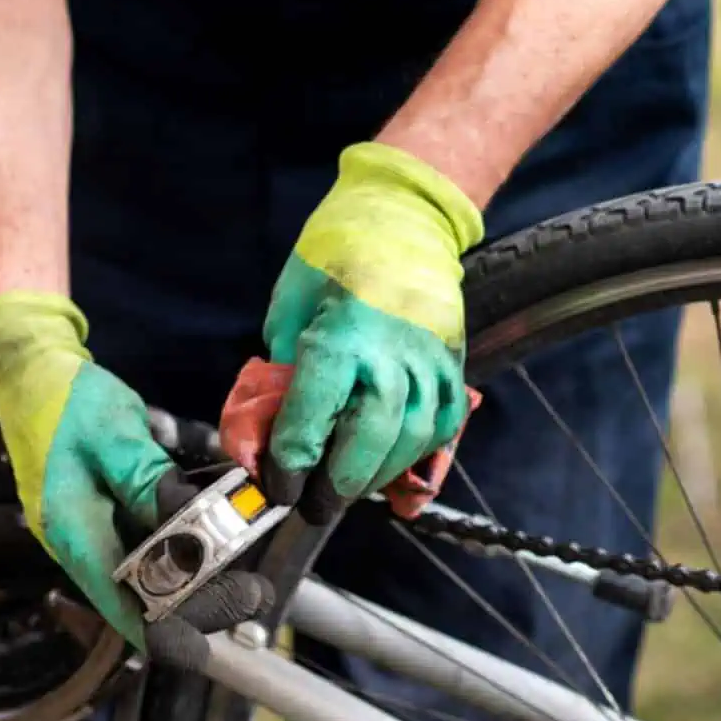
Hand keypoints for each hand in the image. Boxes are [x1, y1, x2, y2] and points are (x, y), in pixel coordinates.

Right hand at [0, 293, 271, 667]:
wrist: (29, 373)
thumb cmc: (64, 399)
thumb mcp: (109, 432)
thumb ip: (146, 478)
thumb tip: (185, 521)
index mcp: (73, 530)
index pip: (118, 601)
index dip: (160, 634)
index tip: (203, 654)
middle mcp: (80, 542)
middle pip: (139, 596)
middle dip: (197, 604)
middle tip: (252, 594)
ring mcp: (91, 531)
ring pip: (146, 576)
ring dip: (194, 582)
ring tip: (244, 579)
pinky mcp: (102, 516)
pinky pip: (144, 547)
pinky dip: (181, 552)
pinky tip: (216, 545)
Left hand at [260, 142, 484, 523]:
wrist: (402, 216)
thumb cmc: (333, 258)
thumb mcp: (289, 310)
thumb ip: (282, 376)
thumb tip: (266, 437)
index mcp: (341, 336)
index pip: (313, 417)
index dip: (290, 463)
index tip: (276, 483)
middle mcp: (392, 354)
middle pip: (370, 441)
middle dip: (338, 485)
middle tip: (314, 504)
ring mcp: (431, 361)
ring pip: (412, 441)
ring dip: (378, 477)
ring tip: (348, 489)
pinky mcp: (453, 364)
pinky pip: (444, 427)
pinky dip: (421, 459)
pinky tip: (396, 475)